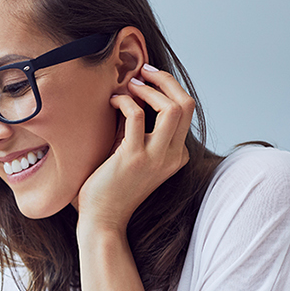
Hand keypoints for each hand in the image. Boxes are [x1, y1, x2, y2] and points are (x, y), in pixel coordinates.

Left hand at [74, 64, 195, 234]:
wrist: (103, 219)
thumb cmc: (112, 186)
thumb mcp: (134, 154)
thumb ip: (140, 129)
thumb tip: (134, 92)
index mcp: (176, 155)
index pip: (186, 111)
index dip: (167, 88)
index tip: (146, 80)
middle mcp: (172, 155)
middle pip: (187, 104)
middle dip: (166, 80)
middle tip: (144, 71)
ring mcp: (156, 158)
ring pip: (172, 107)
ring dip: (150, 89)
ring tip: (130, 85)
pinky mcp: (133, 158)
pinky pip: (136, 115)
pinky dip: (125, 100)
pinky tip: (112, 101)